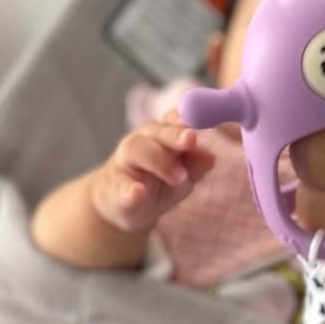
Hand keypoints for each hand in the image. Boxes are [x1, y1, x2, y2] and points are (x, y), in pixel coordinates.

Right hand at [91, 111, 214, 232]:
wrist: (124, 204)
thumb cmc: (160, 183)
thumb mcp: (184, 174)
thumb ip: (197, 164)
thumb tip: (210, 156)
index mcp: (161, 134)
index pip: (174, 120)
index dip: (187, 119)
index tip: (200, 123)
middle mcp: (140, 141)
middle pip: (156, 130)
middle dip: (175, 134)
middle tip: (192, 140)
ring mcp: (124, 163)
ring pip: (137, 149)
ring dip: (159, 161)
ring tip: (180, 177)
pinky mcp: (114, 189)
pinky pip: (121, 187)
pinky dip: (130, 190)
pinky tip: (138, 192)